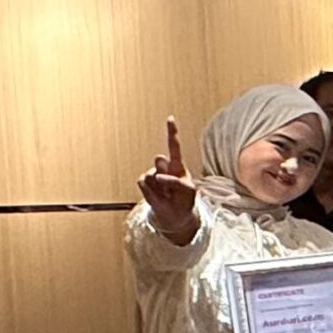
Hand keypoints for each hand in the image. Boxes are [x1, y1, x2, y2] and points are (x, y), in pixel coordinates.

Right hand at [137, 117, 197, 237]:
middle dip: (164, 172)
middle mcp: (164, 167)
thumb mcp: (189, 191)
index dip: (171, 132)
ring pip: (151, 175)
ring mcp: (152, 174)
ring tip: (166, 194)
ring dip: (160, 187)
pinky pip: (144, 184)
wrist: (175, 214)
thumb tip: (158, 176)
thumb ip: (177, 181)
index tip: (170, 118)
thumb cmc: (185, 199)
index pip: (174, 146)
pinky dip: (152, 192)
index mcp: (178, 165)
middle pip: (159, 161)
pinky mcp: (144, 183)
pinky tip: (159, 196)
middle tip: (169, 186)